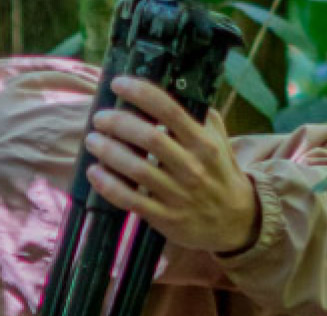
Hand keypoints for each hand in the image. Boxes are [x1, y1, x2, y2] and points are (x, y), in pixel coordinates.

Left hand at [84, 76, 260, 255]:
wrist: (234, 220)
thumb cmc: (219, 173)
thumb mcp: (218, 140)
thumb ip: (198, 117)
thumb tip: (171, 89)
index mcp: (204, 142)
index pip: (170, 110)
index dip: (142, 93)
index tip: (119, 84)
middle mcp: (192, 166)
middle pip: (149, 138)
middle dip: (118, 123)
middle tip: (100, 118)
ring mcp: (178, 194)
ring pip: (136, 169)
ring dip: (108, 152)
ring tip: (92, 140)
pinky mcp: (165, 217)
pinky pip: (130, 200)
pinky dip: (108, 185)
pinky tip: (94, 172)